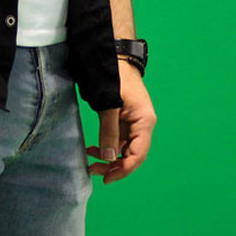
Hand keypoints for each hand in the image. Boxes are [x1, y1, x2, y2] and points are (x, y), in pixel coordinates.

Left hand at [87, 61, 155, 183]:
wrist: (116, 57)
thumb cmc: (116, 77)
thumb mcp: (110, 105)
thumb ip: (109, 131)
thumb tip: (109, 157)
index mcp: (144, 122)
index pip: (138, 154)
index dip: (124, 169)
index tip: (107, 178)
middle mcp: (142, 125)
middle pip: (132, 155)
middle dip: (114, 166)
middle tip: (94, 171)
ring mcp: (134, 123)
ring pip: (124, 149)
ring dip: (109, 158)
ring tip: (91, 163)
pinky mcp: (125, 119)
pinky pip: (118, 140)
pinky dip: (107, 146)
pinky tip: (93, 149)